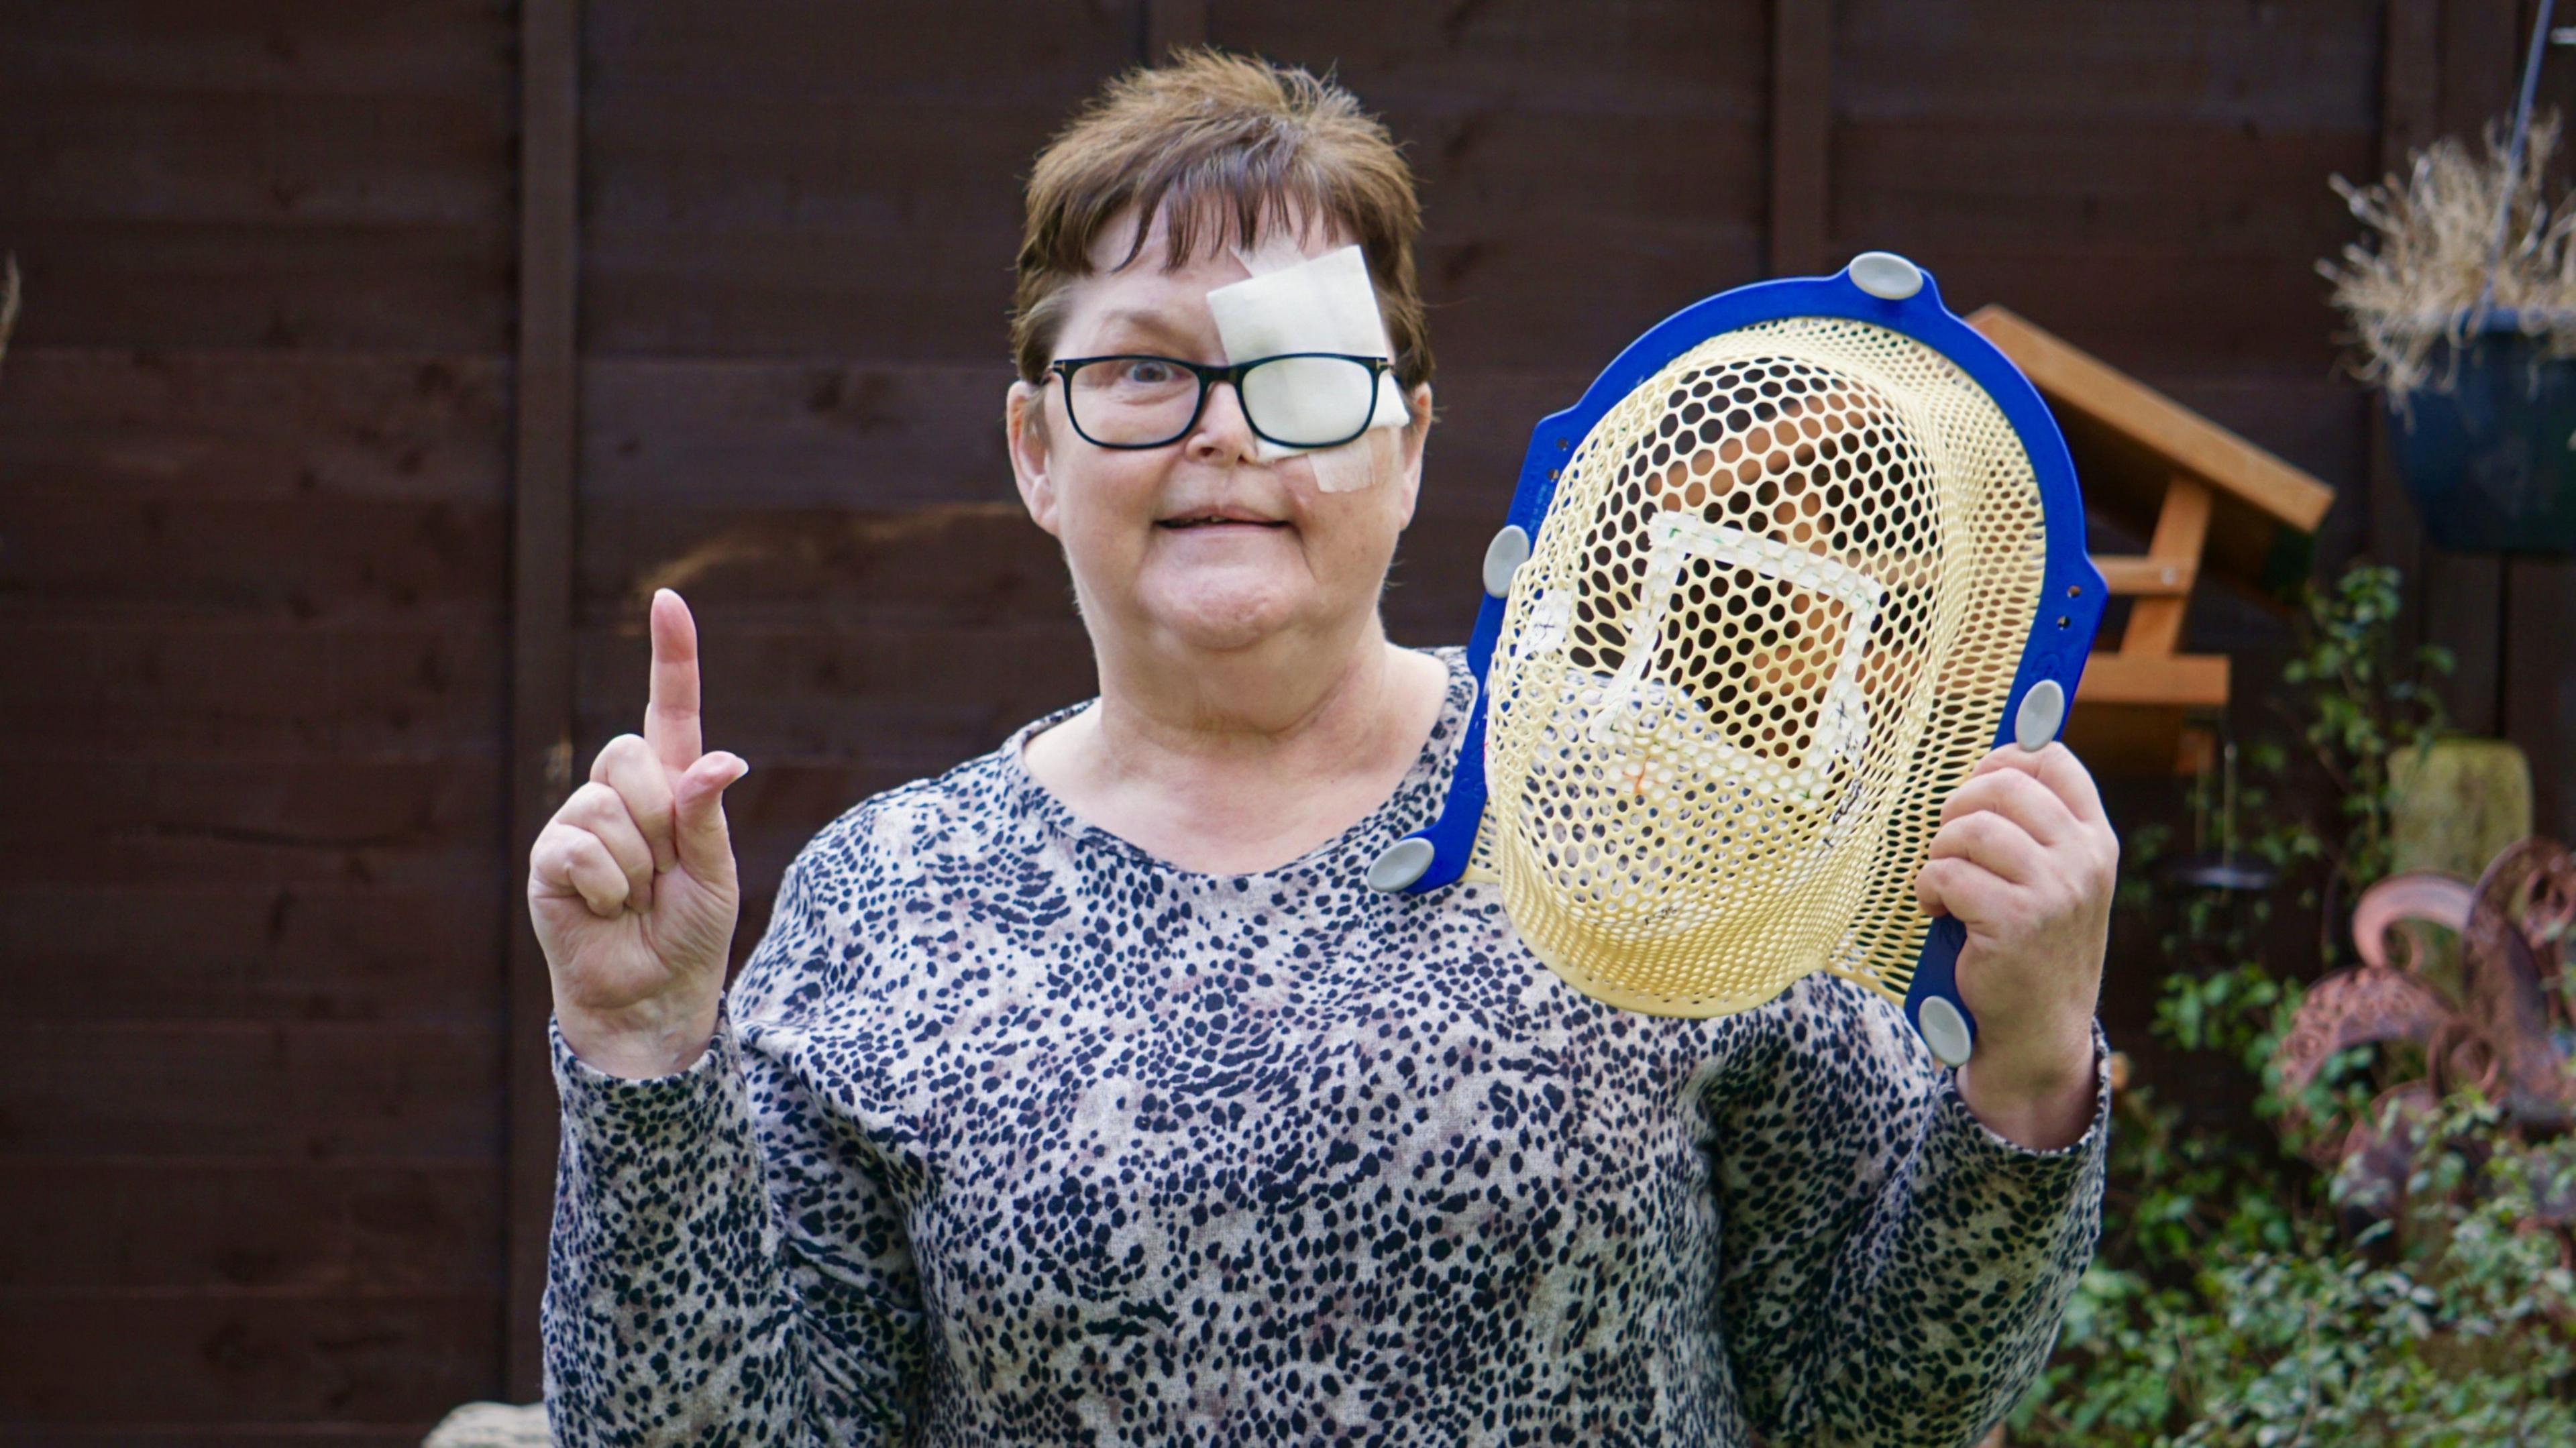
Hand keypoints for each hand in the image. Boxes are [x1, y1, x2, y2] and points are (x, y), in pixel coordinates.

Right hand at [528, 589, 749, 1077]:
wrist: (653, 994)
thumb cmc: (690, 931)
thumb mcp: (716, 871)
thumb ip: (707, 814)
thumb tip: (721, 760)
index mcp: (669, 785)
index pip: (670, 709)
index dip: (671, 656)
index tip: (669, 600)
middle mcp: (618, 793)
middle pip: (630, 753)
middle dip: (660, 817)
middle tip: (665, 871)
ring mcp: (577, 822)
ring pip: (607, 805)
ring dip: (638, 864)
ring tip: (636, 897)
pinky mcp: (548, 860)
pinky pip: (579, 847)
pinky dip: (607, 887)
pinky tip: (606, 910)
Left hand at [1912, 742, 2115, 1146]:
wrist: (2039, 1029)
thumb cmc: (2034, 945)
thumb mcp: (2056, 881)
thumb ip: (2036, 828)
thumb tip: (1990, 762)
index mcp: (2095, 839)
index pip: (2052, 760)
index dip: (2001, 760)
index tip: (1976, 789)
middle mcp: (2083, 859)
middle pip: (2002, 785)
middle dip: (1958, 809)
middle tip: (1949, 847)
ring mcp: (2054, 890)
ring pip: (1970, 829)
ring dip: (1940, 854)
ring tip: (1945, 885)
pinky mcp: (2015, 920)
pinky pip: (1947, 874)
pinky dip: (1928, 890)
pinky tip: (1939, 912)